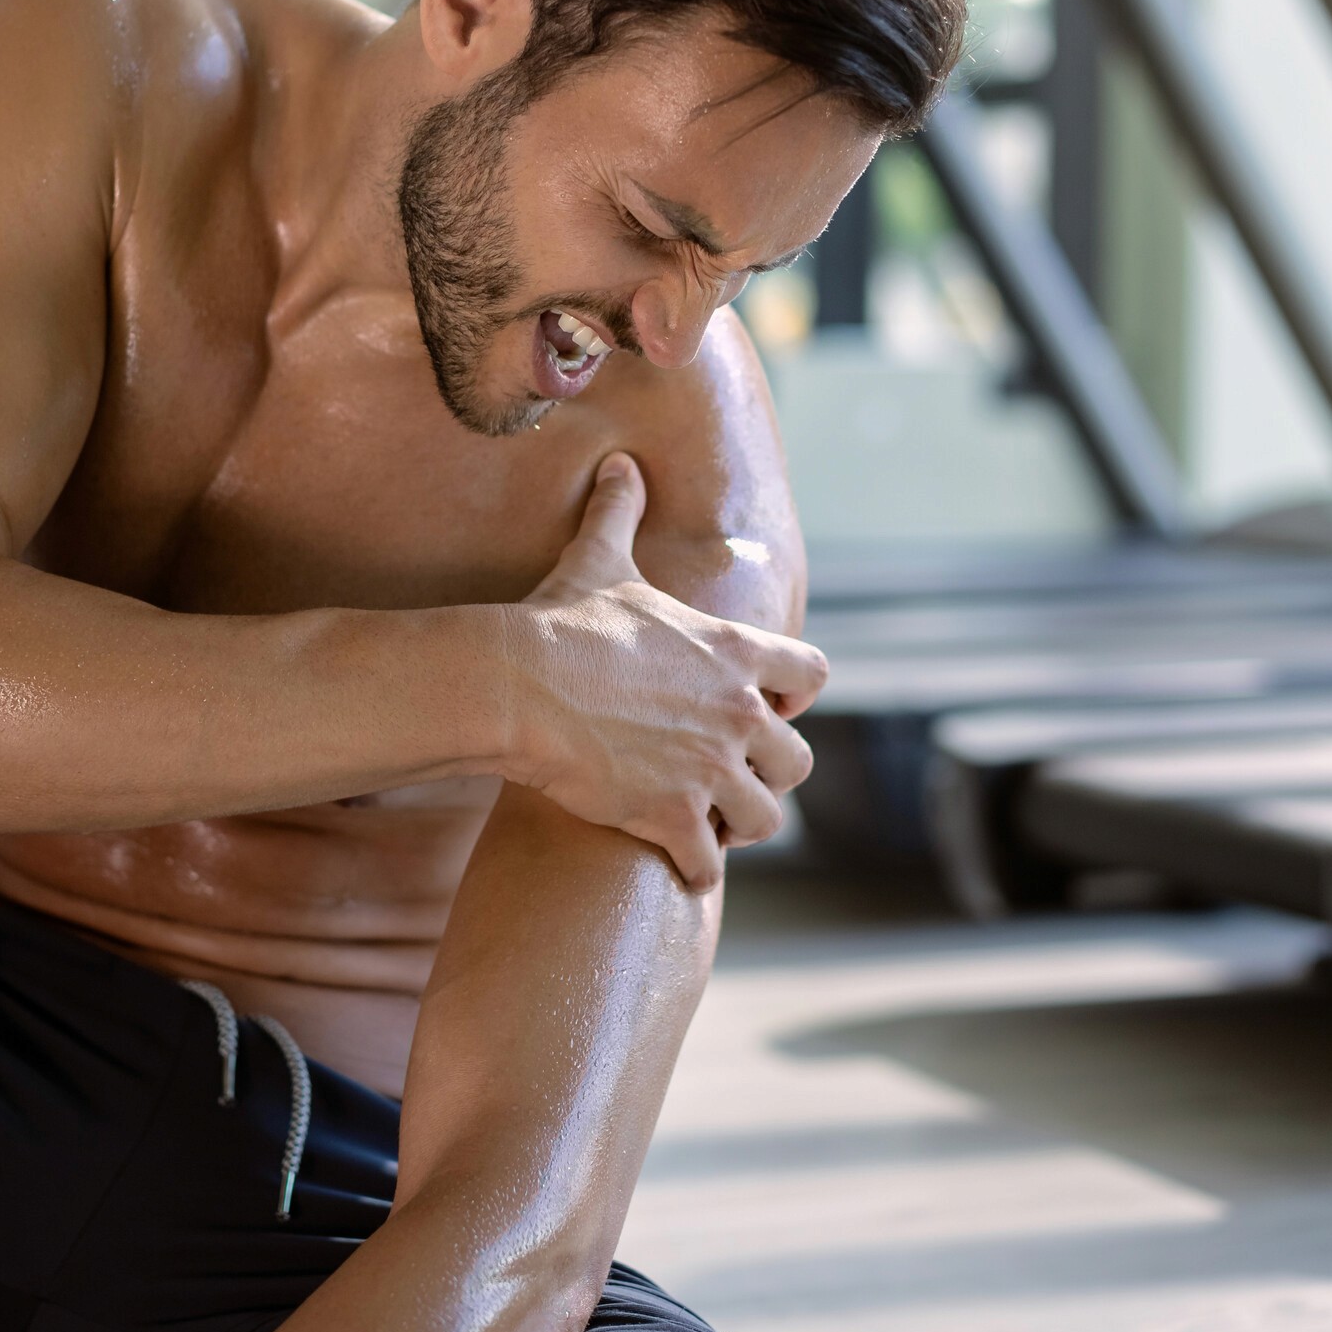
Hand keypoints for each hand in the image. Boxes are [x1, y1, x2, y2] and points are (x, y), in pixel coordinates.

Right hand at [508, 453, 826, 889]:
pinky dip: (695, 868)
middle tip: (732, 774)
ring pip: (765, 819)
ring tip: (710, 822)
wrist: (518, 687)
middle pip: (799, 760)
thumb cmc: (561, 623)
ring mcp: (711, 770)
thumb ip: (620, 512)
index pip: (814, 674)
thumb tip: (620, 464)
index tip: (764, 702)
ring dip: (739, 824)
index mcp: (735, 652)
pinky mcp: (675, 818)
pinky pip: (709, 864)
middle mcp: (739, 713)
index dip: (794, 692)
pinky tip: (674, 858)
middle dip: (771, 771)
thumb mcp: (600, 559)